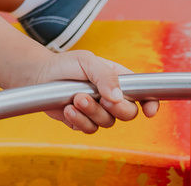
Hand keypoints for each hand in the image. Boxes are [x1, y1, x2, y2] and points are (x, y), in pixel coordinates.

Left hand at [25, 49, 159, 133]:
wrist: (39, 75)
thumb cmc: (64, 64)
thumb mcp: (86, 61)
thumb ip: (104, 76)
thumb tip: (118, 96)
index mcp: (117, 79)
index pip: (142, 92)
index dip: (150, 102)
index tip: (149, 110)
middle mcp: (111, 96)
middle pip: (128, 113)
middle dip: (115, 108)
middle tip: (97, 97)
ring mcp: (98, 111)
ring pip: (108, 123)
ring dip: (92, 111)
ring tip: (76, 98)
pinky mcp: (83, 121)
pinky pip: (89, 129)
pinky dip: (79, 120)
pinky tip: (68, 108)